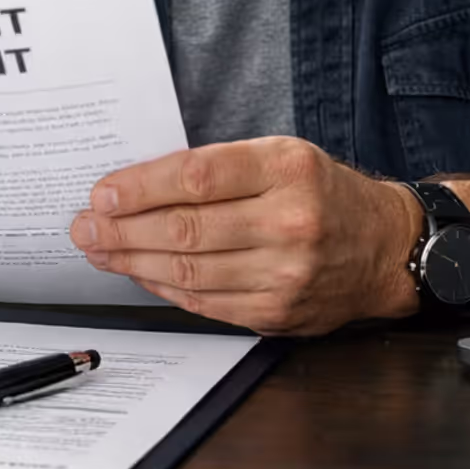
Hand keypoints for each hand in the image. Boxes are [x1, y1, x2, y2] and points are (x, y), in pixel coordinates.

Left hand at [68, 136, 423, 334]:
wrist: (385, 248)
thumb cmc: (324, 193)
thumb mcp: (283, 156)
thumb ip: (221, 167)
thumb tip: (141, 185)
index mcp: (288, 169)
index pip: (197, 176)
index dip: (141, 187)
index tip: (102, 192)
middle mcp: (290, 222)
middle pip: (186, 228)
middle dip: (122, 229)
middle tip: (84, 227)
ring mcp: (285, 274)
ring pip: (189, 270)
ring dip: (133, 261)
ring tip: (99, 250)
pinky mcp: (277, 313)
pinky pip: (204, 302)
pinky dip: (164, 287)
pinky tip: (140, 272)